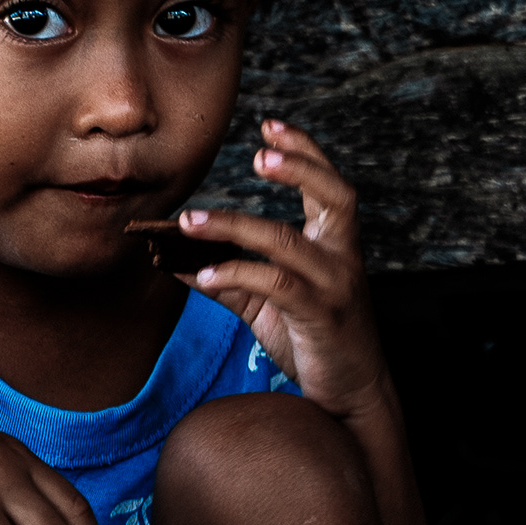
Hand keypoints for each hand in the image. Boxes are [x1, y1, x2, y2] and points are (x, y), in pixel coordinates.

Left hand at [177, 121, 388, 418]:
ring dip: (232, 226)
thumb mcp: (268, 306)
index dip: (304, 152)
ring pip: (284, 241)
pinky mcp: (321, 315)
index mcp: (335, 245)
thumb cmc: (314, 343)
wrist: (350, 398)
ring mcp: (335, 286)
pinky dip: (234, 274)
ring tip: (189, 220)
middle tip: (258, 155)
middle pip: (333, 196)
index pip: (329, 186)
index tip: (271, 126)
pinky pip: (274, 284)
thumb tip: (175, 259)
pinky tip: (202, 274)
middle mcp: (342, 258)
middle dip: (298, 167)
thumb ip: (230, 278)